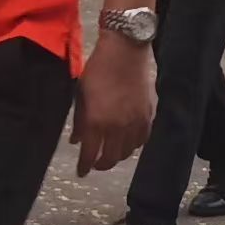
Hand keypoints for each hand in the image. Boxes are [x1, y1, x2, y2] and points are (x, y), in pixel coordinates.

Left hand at [73, 38, 155, 175]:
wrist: (124, 51)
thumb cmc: (97, 70)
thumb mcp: (81, 95)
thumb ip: (80, 121)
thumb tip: (76, 141)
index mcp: (97, 122)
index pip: (90, 155)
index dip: (84, 167)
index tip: (81, 172)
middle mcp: (117, 127)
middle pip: (111, 158)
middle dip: (101, 164)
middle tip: (95, 163)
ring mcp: (135, 122)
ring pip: (128, 152)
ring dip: (117, 156)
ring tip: (111, 152)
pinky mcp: (148, 115)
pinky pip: (142, 139)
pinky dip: (134, 145)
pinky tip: (128, 142)